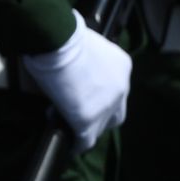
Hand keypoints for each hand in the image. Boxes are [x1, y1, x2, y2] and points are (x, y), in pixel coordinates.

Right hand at [20, 11, 131, 151]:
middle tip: (79, 111)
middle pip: (116, 112)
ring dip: (87, 127)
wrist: (57, 40)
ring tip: (69, 126)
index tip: (82, 93)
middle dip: (100, 115)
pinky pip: (85, 140)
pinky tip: (71, 146)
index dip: (99, 94)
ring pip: (101, 127)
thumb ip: (88, 59)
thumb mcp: (88, 44)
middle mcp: (121, 88)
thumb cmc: (65, 34)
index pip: (116, 88)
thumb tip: (73, 68)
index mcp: (122, 65)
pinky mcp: (87, 120)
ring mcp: (106, 106)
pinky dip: (78, 144)